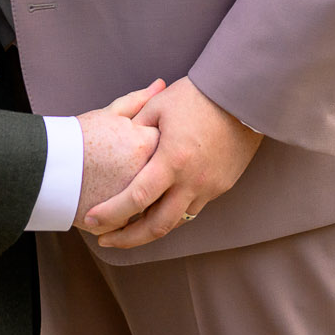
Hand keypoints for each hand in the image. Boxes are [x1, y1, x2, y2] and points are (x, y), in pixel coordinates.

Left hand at [83, 77, 262, 248]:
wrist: (243, 96)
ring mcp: (210, 186)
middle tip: (107, 238)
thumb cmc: (198, 96)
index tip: (91, 220)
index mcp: (172, 160)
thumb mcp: (159, 106)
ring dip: (152, 227)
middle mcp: (192, 181)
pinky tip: (161, 206)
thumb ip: (135, 125)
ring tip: (130, 225)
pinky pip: (194, 206)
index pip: (136, 199)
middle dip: (128, 239)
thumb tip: (117, 141)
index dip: (111, 214)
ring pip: (177, 221)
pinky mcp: (223, 185)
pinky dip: (174, 211)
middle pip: (157, 227)